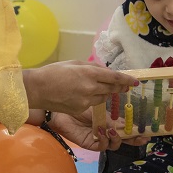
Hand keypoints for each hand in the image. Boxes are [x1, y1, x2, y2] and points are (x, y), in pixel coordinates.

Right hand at [22, 61, 138, 115]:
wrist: (37, 89)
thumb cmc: (53, 72)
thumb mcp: (74, 63)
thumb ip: (92, 67)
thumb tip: (105, 71)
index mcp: (89, 73)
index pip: (114, 77)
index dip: (127, 80)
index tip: (135, 82)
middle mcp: (90, 87)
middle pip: (112, 89)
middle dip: (119, 87)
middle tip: (125, 86)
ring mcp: (86, 100)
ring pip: (103, 98)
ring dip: (104, 93)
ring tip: (97, 88)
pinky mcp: (80, 109)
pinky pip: (92, 104)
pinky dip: (92, 99)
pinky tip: (83, 95)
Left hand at [49, 109, 149, 152]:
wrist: (62, 111)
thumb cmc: (79, 107)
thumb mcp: (99, 109)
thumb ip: (112, 116)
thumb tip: (128, 121)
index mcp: (111, 121)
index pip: (127, 128)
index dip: (137, 131)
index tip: (148, 132)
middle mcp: (107, 131)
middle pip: (125, 139)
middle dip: (134, 140)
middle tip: (142, 138)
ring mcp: (100, 139)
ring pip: (115, 145)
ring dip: (116, 138)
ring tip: (112, 129)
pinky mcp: (91, 144)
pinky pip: (102, 146)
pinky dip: (104, 139)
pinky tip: (101, 130)